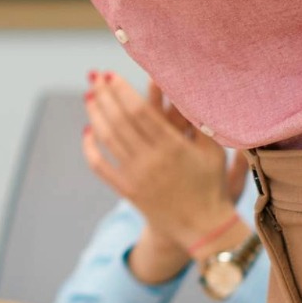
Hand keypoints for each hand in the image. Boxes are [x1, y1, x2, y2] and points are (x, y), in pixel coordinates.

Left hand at [79, 70, 239, 285]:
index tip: (111, 74)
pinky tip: (87, 132)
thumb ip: (199, 120)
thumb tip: (189, 88)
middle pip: (119, 120)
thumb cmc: (211, 184)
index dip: (122, 90)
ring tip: (90, 96)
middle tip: (95, 77)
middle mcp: (150, 160)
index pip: (139, 111)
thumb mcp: (214, 149)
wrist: (203, 227)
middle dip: (104, 96)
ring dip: (96, 115)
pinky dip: (90, 147)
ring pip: (107, 139)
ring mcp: (136, 176)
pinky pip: (101, 166)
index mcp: (172, 147)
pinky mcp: (127, 190)